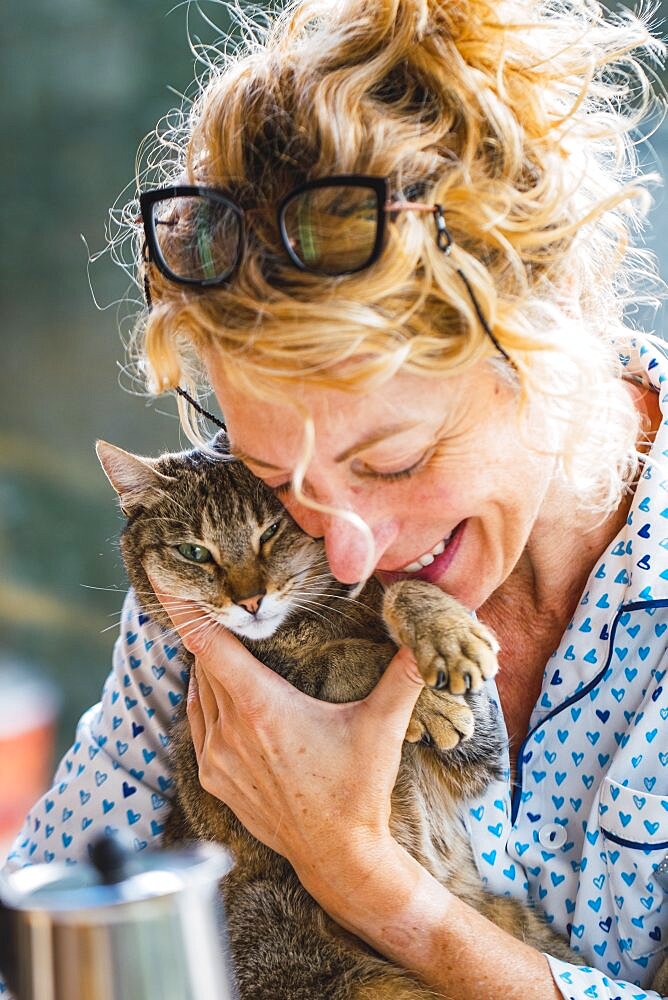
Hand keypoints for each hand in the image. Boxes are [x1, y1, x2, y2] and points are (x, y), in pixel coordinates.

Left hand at [152, 587, 424, 913]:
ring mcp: (216, 757)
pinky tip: (224, 693)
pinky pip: (197, 723)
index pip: (209, 645)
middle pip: (204, 663)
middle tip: (219, 603)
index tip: (162, 576)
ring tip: (225, 644)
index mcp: (262, 708)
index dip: (186, 609)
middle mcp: (230, 730)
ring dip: (208, 667)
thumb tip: (424, 643)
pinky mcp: (213, 778)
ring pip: (198, 692)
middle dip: (211, 632)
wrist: (337, 855)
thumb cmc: (357, 789)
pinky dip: (205, 700)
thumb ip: (403, 677)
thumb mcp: (382, 727)